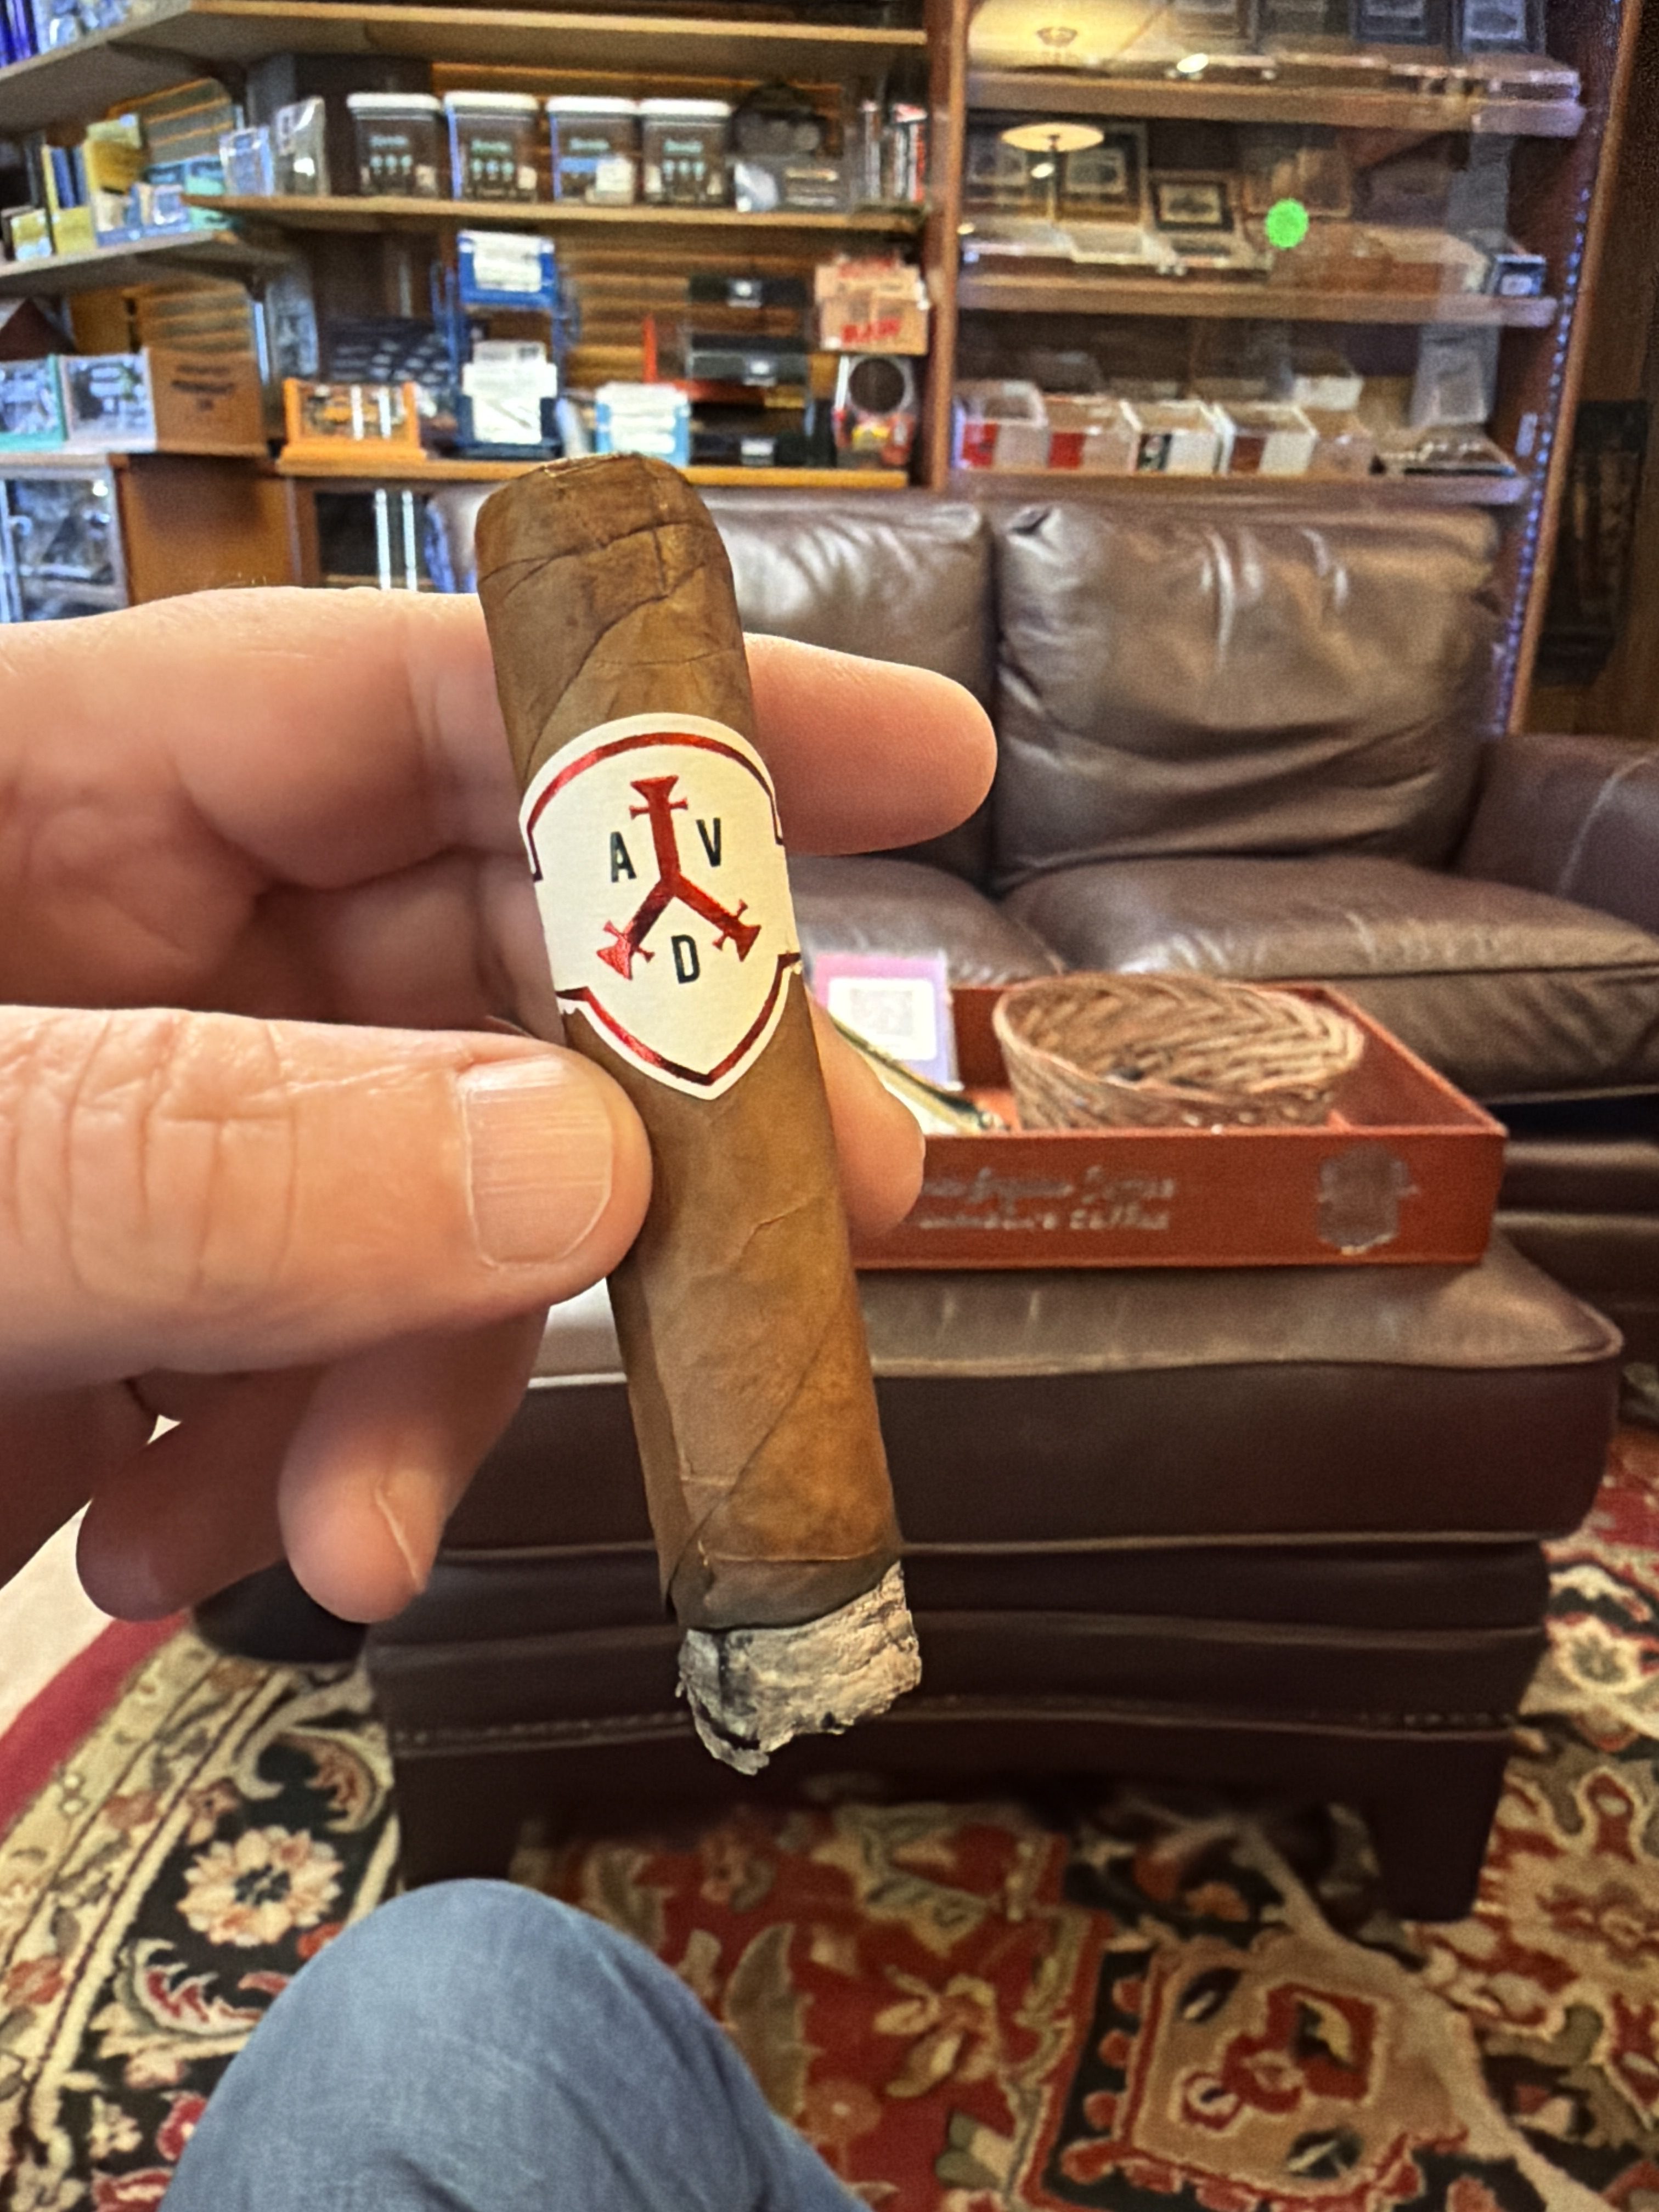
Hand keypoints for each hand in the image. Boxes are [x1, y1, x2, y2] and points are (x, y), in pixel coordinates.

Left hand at [0, 589, 993, 1624]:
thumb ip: (199, 1155)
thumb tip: (576, 1171)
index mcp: (42, 787)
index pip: (411, 698)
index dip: (669, 729)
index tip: (924, 763)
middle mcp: (130, 938)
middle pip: (474, 972)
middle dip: (631, 1126)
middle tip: (818, 1226)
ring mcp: (149, 1127)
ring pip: (426, 1203)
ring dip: (432, 1379)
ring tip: (354, 1530)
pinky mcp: (140, 1301)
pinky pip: (319, 1355)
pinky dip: (313, 1469)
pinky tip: (204, 1547)